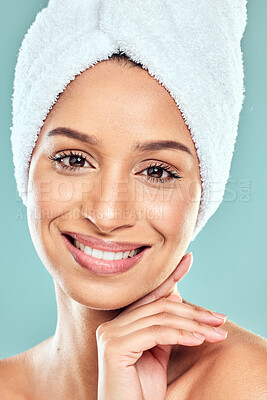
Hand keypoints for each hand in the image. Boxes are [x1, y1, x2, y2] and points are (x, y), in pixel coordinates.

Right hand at [96, 253, 227, 399]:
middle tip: (220, 319)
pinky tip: (199, 340)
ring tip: (217, 333)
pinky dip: (181, 334)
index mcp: (120, 324)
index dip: (170, 277)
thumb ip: (163, 328)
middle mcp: (112, 325)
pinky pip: (156, 333)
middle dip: (194, 312)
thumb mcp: (157, 353)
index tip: (188, 260)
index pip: (149, 296)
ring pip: (161, 317)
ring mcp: (110, 334)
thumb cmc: (141, 391)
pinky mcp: (114, 346)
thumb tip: (177, 299)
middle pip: (160, 307)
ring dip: (194, 325)